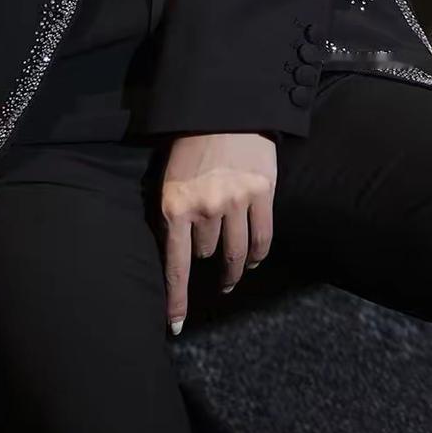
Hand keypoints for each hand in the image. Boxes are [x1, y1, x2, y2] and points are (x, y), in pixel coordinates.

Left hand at [159, 132, 276, 332]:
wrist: (223, 106)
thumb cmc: (190, 143)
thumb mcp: (169, 178)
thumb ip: (174, 213)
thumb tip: (178, 251)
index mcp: (175, 206)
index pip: (176, 266)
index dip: (177, 300)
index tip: (176, 325)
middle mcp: (205, 208)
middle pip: (208, 254)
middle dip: (207, 256)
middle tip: (210, 261)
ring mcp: (236, 201)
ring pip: (235, 252)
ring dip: (233, 266)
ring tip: (232, 275)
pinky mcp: (262, 192)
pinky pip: (262, 237)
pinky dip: (257, 254)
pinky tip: (252, 260)